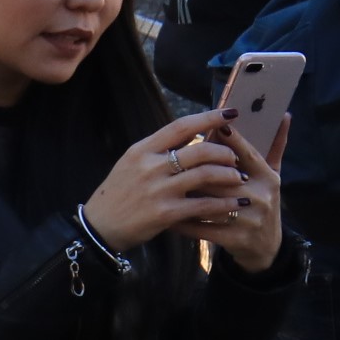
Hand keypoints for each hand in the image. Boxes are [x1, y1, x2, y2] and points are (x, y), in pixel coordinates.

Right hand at [82, 109, 247, 251]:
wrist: (100, 226)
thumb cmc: (119, 192)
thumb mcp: (132, 162)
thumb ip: (159, 149)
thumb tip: (193, 134)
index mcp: (143, 149)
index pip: (181, 126)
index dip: (209, 117)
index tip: (231, 113)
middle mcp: (150, 166)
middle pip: (199, 150)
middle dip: (225, 152)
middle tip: (236, 158)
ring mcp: (158, 190)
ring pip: (205, 175)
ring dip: (229, 176)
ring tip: (240, 178)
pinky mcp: (165, 213)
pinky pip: (203, 205)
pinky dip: (223, 203)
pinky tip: (236, 203)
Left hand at [173, 114, 288, 272]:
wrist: (266, 248)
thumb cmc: (263, 202)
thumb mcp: (273, 175)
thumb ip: (276, 146)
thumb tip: (284, 114)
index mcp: (267, 177)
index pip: (247, 153)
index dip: (230, 138)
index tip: (212, 125)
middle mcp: (260, 196)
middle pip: (221, 176)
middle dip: (196, 168)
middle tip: (173, 158)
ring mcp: (248, 219)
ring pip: (209, 201)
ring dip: (184, 194)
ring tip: (163, 185)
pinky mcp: (235, 239)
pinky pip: (202, 227)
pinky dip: (183, 222)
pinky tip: (167, 216)